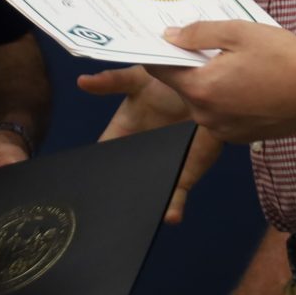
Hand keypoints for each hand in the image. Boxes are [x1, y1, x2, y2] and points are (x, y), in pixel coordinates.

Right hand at [77, 67, 224, 221]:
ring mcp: (163, 164)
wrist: (213, 86)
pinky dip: (173, 208)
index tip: (82, 185)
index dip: (93, 168)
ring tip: (136, 217)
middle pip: (122, 178)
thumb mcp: (140, 77)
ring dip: (143, 202)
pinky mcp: (186, 173)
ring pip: (149, 190)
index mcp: (123, 130)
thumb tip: (83, 81)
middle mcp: (141, 152)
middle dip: (115, 193)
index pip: (103, 153)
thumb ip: (113, 81)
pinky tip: (171, 217)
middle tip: (106, 209)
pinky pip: (177, 194)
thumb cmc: (172, 78)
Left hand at [142, 21, 295, 145]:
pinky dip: (231, 101)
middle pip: (185, 87)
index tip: (166, 39)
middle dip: (194, 67)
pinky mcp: (242, 137)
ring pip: (206, 102)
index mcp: (201, 88)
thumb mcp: (239, 33)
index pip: (161, 70)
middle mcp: (206, 115)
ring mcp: (224, 130)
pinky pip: (224, 115)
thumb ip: (199, 33)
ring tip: (241, 65)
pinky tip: (253, 85)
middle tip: (216, 47)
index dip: (162, 51)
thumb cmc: (283, 58)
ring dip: (214, 85)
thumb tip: (171, 36)